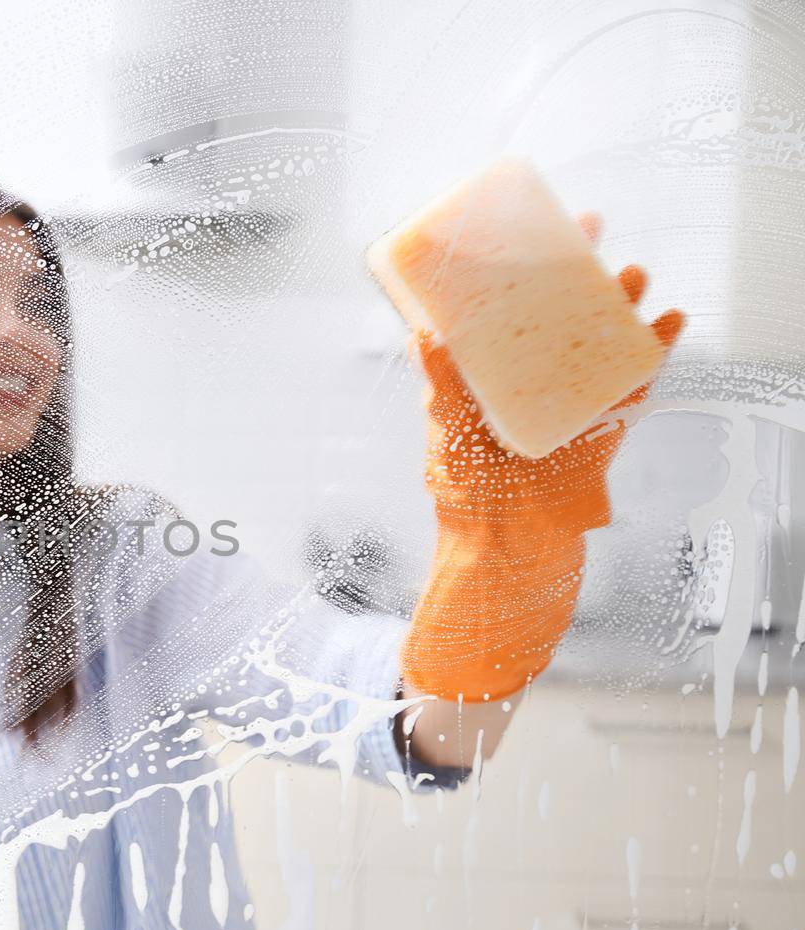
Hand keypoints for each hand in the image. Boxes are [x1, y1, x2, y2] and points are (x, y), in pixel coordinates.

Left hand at [402, 214, 684, 702]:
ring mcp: (571, 399)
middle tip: (592, 228)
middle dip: (580, 269)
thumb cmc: (465, 488)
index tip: (531, 222)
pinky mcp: (604, 426)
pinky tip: (667, 324)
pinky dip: (652, 353)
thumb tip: (422, 334)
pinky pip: (632, 383)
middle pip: (561, 311)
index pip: (509, 306)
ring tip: (633, 273)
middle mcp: (533, 378)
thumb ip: (440, 382)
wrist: (505, 546)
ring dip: (620, 304)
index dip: (521, 265)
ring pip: (601, 340)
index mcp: (493, 372)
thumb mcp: (445, 427)